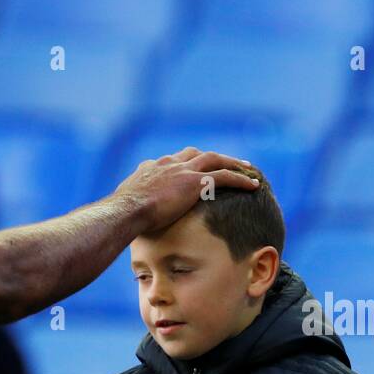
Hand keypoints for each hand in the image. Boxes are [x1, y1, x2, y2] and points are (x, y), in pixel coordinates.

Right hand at [114, 148, 260, 233]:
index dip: (184, 164)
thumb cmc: (120, 216)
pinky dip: (240, 179)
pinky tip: (253, 185)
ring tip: (247, 169)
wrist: (125, 212)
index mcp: (151, 169)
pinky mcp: (195, 181)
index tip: (192, 168)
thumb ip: (128, 208)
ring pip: (215, 160)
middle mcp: (168, 164)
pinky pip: (225, 177)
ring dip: (232, 163)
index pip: (171, 161)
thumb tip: (122, 219)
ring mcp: (183, 171)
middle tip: (225, 161)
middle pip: (195, 154)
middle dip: (211, 157)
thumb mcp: (122, 208)